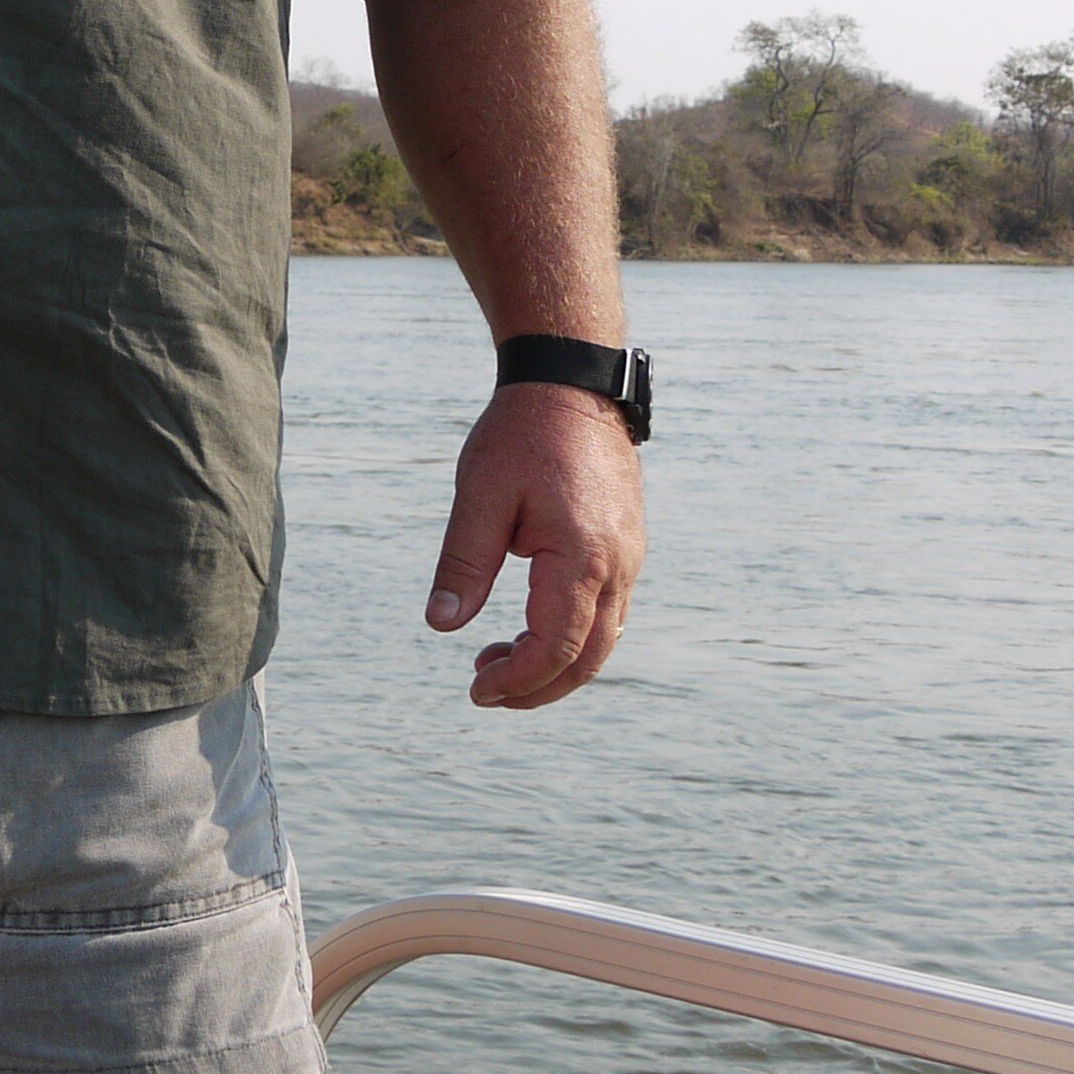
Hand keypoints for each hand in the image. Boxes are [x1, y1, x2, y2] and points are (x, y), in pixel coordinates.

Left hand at [423, 384, 642, 710]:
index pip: (556, 648)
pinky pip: (610, 611)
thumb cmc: (520, 435)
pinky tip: (529, 627)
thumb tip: (442, 626)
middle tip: (484, 688)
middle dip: (538, 687)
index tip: (476, 690)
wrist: (571, 383)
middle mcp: (618, 565)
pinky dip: (574, 636)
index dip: (518, 680)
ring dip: (555, 664)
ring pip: (605, 639)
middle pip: (589, 657)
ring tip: (495, 658)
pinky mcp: (628, 546)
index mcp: (582, 557)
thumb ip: (463, 563)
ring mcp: (630, 557)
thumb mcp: (479, 495)